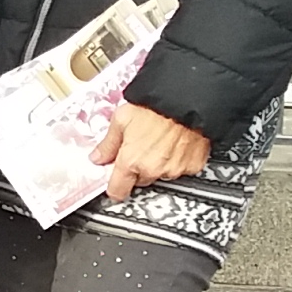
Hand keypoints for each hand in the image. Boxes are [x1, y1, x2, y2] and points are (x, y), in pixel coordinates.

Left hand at [93, 103, 212, 200]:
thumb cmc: (156, 106)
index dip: (114, 187)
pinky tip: (175, 143)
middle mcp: (153, 169)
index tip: (114, 182)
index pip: (117, 191)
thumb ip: (107, 144)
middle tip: (140, 147)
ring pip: (160, 174)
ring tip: (159, 141)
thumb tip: (98, 157)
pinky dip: (177, 160)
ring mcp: (174, 169)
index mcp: (131, 161)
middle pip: (139, 180)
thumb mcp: (121, 118)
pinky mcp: (192, 166)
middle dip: (136, 169)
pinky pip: (180, 169)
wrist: (188, 100)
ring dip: (157, 164)